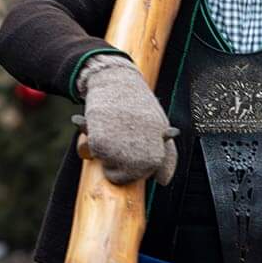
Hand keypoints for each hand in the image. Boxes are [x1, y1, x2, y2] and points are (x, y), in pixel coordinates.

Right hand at [74, 55, 177, 186]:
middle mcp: (142, 150)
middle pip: (126, 177)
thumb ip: (166, 155)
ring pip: (109, 168)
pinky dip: (95, 146)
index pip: (147, 173)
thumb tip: (164, 181)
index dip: (138, 165)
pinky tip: (102, 129)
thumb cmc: (137, 106)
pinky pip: (96, 155)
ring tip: (113, 132)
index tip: (134, 148)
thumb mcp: (159, 128)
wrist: (116, 82)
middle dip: (120, 163)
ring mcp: (121, 147)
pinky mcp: (101, 142)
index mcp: (159, 147)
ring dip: (107, 155)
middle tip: (121, 142)